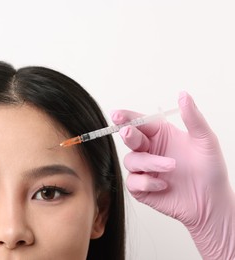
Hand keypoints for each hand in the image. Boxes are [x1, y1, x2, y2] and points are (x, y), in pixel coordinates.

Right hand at [111, 91, 234, 258]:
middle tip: (130, 133)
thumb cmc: (210, 171)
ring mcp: (144, 170)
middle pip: (129, 138)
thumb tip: (183, 95)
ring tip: (171, 167)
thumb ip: (193, 118)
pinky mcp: (142, 188)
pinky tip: (164, 185)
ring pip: (131, 160)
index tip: (116, 114)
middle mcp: (150, 150)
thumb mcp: (206, 140)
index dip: (126, 117)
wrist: (211, 203)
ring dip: (149, 162)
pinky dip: (147, 182)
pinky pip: (133, 181)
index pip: (139, 122)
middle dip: (128, 135)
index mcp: (161, 135)